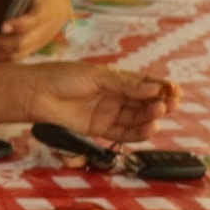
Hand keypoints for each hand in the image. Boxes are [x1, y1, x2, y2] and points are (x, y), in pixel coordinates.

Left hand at [0, 0, 71, 60]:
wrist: (55, 8)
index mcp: (43, 12)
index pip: (33, 22)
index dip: (19, 25)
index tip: (2, 26)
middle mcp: (40, 32)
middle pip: (20, 43)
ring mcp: (34, 44)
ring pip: (13, 54)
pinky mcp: (26, 51)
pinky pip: (9, 59)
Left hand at [25, 63, 178, 142]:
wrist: (35, 93)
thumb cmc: (62, 77)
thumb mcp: (96, 75)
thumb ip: (125, 84)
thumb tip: (154, 89)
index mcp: (115, 79)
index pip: (144, 84)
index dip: (160, 87)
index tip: (175, 90)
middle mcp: (115, 96)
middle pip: (144, 102)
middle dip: (159, 103)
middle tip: (170, 103)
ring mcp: (109, 113)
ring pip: (138, 118)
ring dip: (152, 117)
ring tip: (159, 113)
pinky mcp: (101, 129)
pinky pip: (125, 134)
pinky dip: (140, 133)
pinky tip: (150, 128)